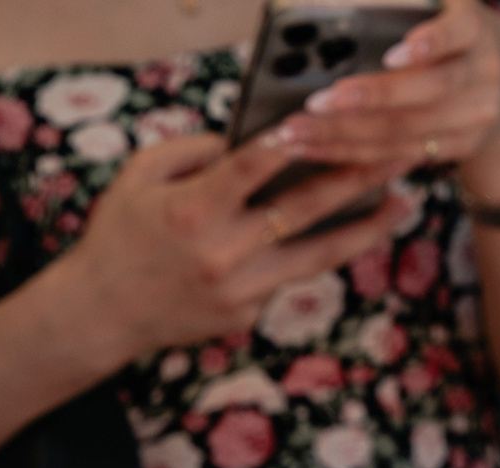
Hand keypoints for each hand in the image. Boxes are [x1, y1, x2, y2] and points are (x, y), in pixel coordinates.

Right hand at [53, 133, 410, 367]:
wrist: (99, 314)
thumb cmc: (117, 235)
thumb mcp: (141, 176)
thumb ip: (196, 152)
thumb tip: (254, 139)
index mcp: (194, 209)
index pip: (257, 165)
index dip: (299, 140)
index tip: (338, 119)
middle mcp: (223, 252)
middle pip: (305, 209)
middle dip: (358, 177)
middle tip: (398, 155)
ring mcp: (237, 290)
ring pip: (316, 256)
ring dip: (364, 230)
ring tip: (400, 207)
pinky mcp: (243, 315)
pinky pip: (283, 278)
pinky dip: (305, 256)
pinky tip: (336, 237)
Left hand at [274, 0, 499, 204]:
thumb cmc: (454, 40)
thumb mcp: (445, 14)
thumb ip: (406, 8)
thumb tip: (351, 4)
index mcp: (476, 31)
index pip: (457, 35)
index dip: (428, 44)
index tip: (393, 53)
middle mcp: (482, 77)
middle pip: (425, 93)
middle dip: (367, 99)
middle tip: (317, 102)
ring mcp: (472, 120)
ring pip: (402, 132)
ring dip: (342, 135)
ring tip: (295, 132)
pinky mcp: (452, 151)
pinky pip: (394, 157)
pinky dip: (348, 154)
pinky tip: (312, 149)